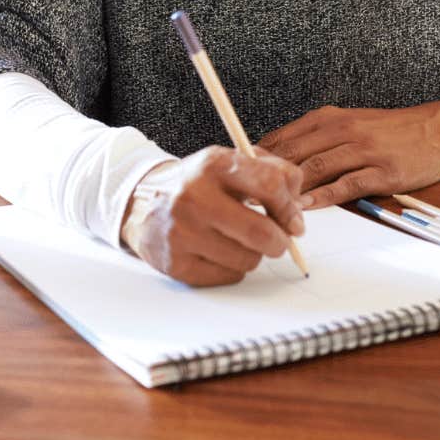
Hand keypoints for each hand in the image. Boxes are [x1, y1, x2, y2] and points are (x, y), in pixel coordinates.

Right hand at [119, 147, 305, 286]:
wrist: (141, 203)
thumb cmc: (197, 184)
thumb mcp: (230, 164)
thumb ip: (272, 172)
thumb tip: (298, 206)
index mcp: (213, 165)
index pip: (269, 185)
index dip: (290, 207)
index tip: (294, 221)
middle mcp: (194, 197)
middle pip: (261, 231)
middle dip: (280, 241)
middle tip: (278, 240)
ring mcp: (182, 232)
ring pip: (248, 259)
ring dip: (253, 254)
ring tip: (237, 240)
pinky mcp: (176, 263)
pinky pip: (228, 276)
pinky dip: (232, 267)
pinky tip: (218, 252)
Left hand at [259, 101, 439, 208]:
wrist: (437, 130)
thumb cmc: (389, 131)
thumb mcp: (348, 123)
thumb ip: (315, 139)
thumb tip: (276, 158)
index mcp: (329, 118)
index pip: (283, 137)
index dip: (257, 157)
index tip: (237, 175)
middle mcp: (343, 130)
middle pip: (294, 153)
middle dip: (266, 175)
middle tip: (243, 196)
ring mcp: (363, 150)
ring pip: (317, 168)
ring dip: (290, 189)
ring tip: (267, 207)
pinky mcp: (382, 171)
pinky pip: (347, 184)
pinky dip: (323, 196)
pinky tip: (306, 207)